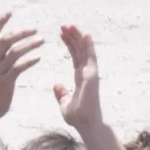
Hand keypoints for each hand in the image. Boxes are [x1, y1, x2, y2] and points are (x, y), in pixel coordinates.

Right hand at [0, 13, 42, 120]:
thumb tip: (9, 44)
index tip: (9, 12)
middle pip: (5, 41)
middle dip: (21, 33)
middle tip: (35, 29)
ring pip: (14, 53)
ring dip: (29, 45)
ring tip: (42, 41)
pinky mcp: (5, 83)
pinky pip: (18, 68)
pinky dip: (29, 61)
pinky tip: (38, 58)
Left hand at [53, 25, 104, 139]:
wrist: (86, 124)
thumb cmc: (77, 117)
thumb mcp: (64, 103)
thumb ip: (61, 93)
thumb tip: (57, 85)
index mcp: (80, 77)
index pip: (75, 56)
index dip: (69, 44)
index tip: (61, 34)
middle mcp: (86, 73)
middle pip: (79, 50)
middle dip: (72, 37)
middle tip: (64, 25)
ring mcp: (90, 73)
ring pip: (84, 51)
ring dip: (78, 37)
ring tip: (70, 25)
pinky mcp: (92, 76)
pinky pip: (91, 58)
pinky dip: (89, 46)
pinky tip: (86, 35)